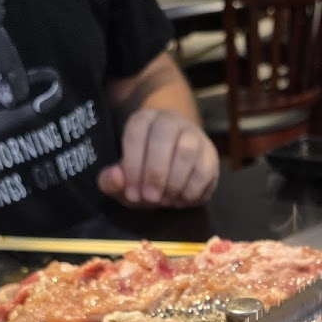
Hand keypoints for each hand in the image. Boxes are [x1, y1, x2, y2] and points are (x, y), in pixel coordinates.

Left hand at [98, 107, 218, 207]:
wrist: (172, 171)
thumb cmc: (143, 173)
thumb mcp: (122, 180)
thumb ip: (110, 181)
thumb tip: (116, 178)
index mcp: (143, 121)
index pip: (137, 133)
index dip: (133, 165)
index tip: (132, 193)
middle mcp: (170, 121)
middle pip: (164, 135)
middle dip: (156, 172)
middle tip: (151, 198)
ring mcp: (194, 135)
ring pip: (188, 150)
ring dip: (176, 181)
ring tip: (167, 200)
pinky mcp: (210, 153)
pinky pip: (206, 169)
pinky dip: (192, 190)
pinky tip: (182, 200)